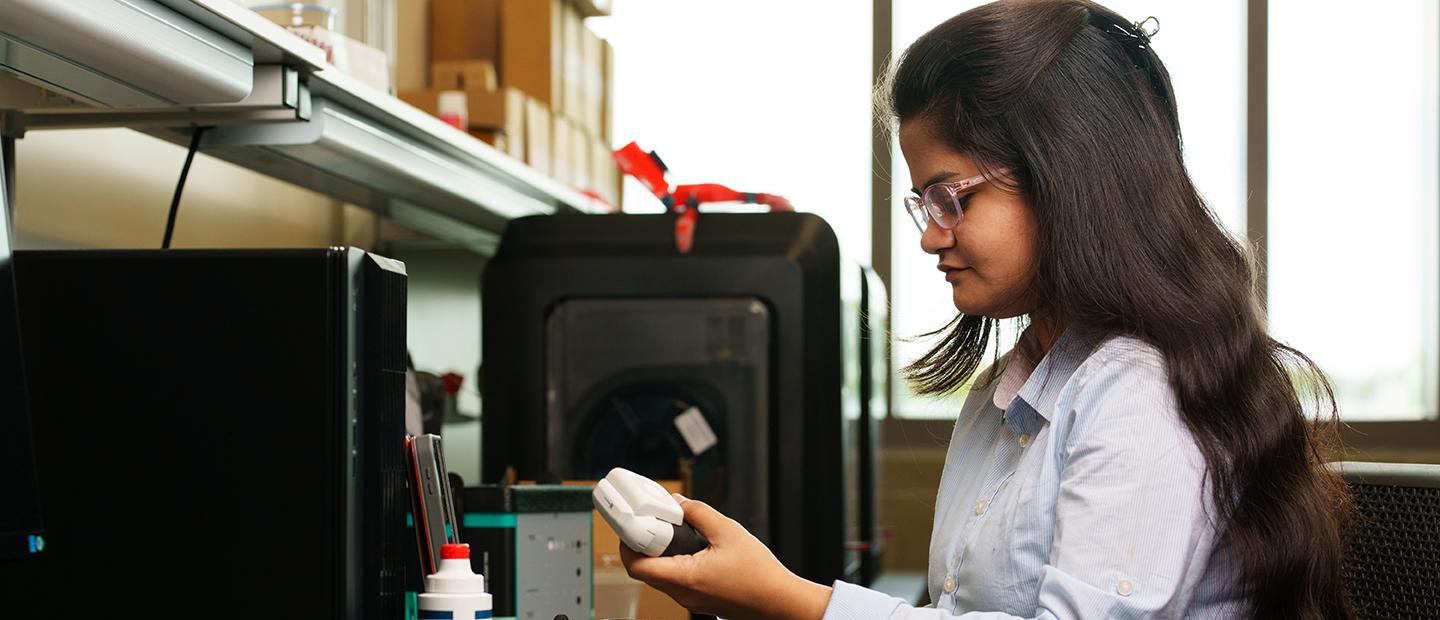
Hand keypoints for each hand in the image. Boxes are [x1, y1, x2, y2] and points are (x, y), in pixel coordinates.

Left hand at [620, 494, 832, 619]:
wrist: (779, 601)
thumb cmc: (759, 574)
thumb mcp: (728, 531)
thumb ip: (698, 513)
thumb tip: (677, 503)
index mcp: (686, 578)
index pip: (637, 566)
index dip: (628, 544)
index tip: (632, 525)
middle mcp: (683, 594)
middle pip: (646, 570)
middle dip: (644, 544)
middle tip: (651, 522)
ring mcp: (690, 600)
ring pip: (661, 575)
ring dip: (660, 553)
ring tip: (673, 531)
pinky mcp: (699, 599)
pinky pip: (676, 580)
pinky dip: (675, 562)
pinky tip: (690, 546)